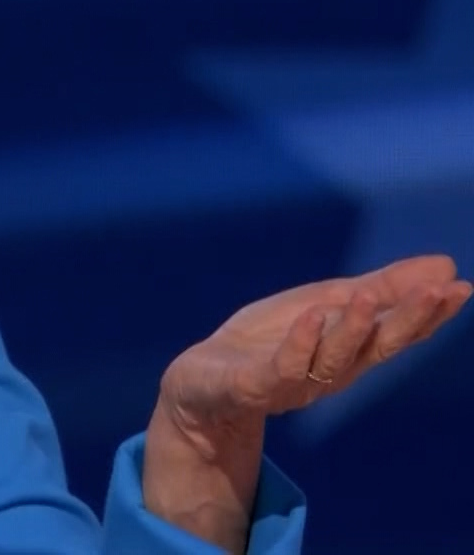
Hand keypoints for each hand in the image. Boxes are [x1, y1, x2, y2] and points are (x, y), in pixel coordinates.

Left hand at [143, 254, 468, 552]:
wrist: (202, 384)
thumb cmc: (270, 341)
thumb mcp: (326, 304)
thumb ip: (381, 289)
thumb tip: (444, 263)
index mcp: (351, 350)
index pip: (398, 332)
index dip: (430, 313)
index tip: (460, 287)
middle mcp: (331, 370)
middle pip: (376, 347)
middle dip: (408, 320)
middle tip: (438, 292)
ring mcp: (294, 380)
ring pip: (333, 358)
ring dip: (354, 328)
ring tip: (370, 297)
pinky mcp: (254, 384)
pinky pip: (282, 366)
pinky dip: (300, 343)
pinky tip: (311, 316)